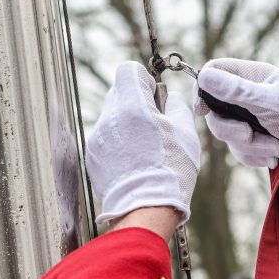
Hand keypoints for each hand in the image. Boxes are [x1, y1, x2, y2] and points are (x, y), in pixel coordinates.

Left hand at [87, 62, 200, 224]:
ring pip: (111, 116)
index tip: (154, 98)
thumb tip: (171, 97)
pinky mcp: (92, 156)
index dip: (144, 80)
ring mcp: (97, 137)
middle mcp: (110, 117)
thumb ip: (177, 106)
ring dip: (126, 123)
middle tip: (153, 124)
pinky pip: (105, 138)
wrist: (146, 208)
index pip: (128, 70)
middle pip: (118, 92)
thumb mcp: (186, 133)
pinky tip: (133, 161)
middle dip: (135, 102)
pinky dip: (117, 143)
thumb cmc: (170, 171)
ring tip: (143, 148)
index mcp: (133, 106)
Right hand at [194, 58, 278, 174]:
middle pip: (217, 110)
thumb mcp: (268, 103)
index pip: (215, 72)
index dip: (203, 89)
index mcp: (252, 76)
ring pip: (230, 134)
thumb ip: (236, 91)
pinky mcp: (258, 137)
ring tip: (276, 150)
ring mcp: (252, 117)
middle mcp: (249, 94)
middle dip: (233, 130)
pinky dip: (257, 155)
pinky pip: (241, 150)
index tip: (203, 110)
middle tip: (248, 135)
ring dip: (251, 147)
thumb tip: (204, 78)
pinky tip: (275, 156)